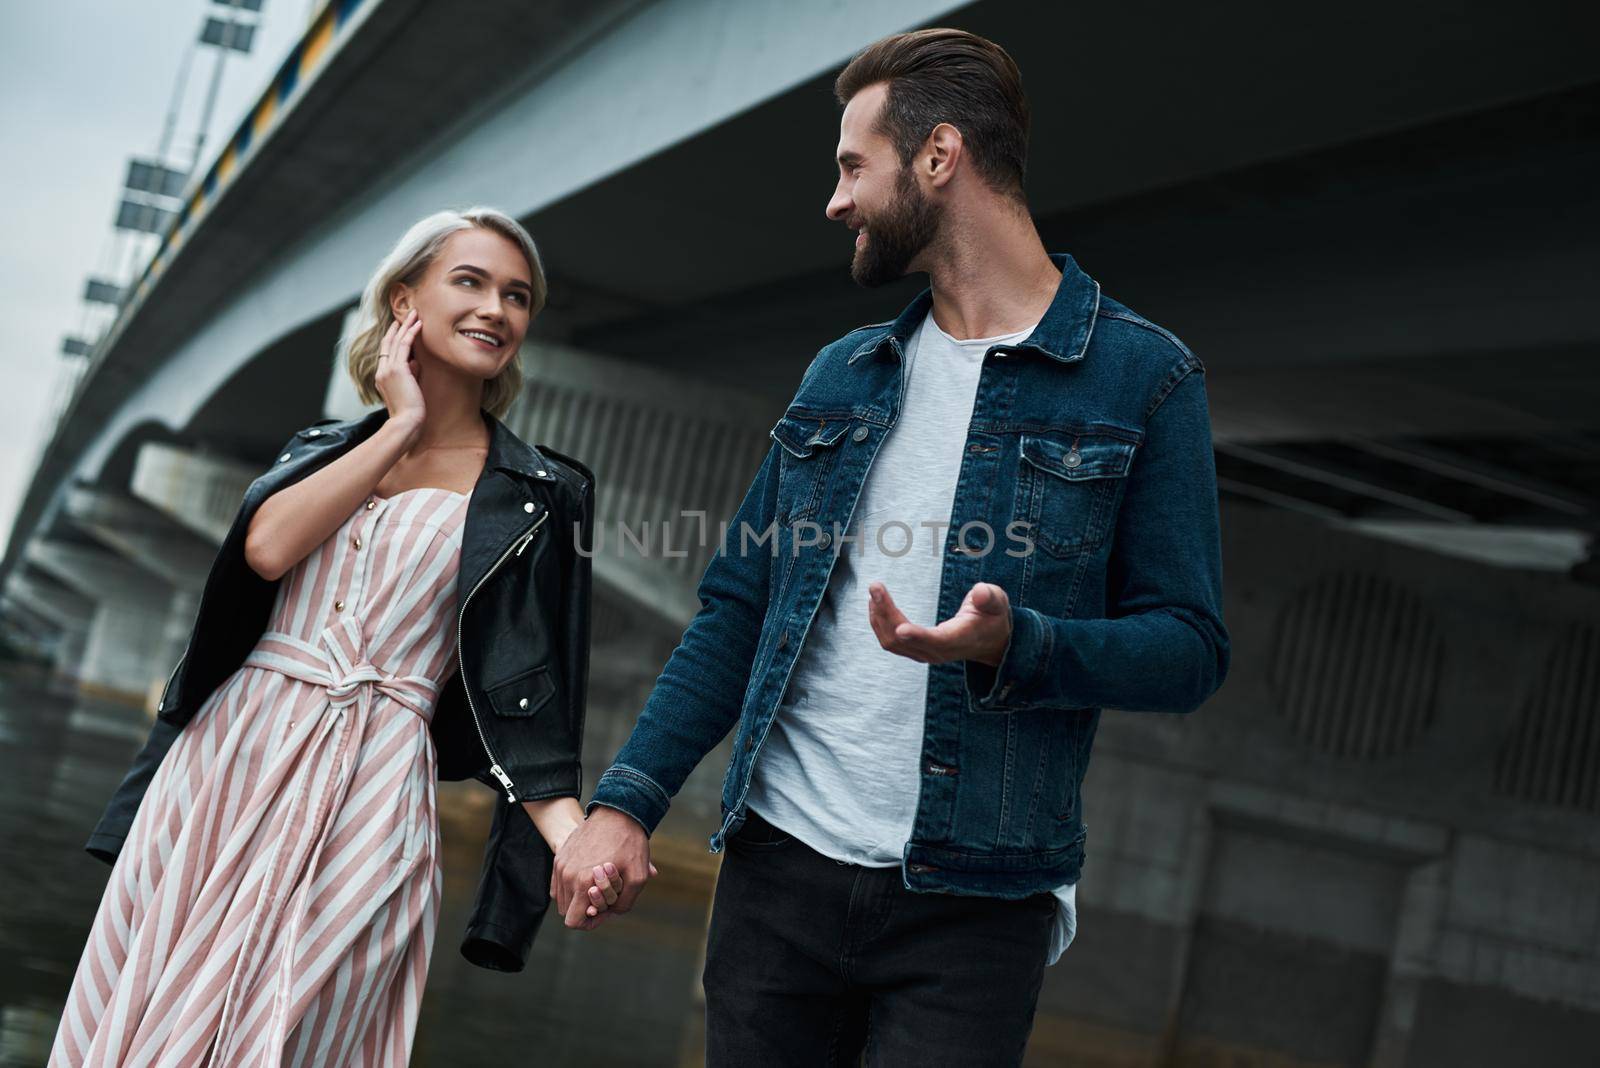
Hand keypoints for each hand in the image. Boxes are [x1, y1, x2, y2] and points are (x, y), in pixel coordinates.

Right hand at [374, 309, 426, 424]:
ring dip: (406, 325)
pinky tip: (419, 324)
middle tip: (408, 314)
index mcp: (382, 377)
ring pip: (396, 341)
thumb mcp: (409, 390)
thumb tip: (416, 362)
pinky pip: (405, 346)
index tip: (400, 327)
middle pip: (389, 343)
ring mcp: (388, 369)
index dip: (393, 338)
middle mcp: (382, 371)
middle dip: (399, 327)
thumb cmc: (410, 412)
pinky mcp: (398, 369)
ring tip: (415, 313)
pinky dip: (411, 333)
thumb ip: (410, 374)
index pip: (386, 352)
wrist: (405, 423)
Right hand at [552, 806, 653, 929]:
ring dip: (578, 896)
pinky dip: (571, 885)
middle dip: (585, 908)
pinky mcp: (560, 856)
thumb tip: (611, 912)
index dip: (589, 922)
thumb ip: (624, 903)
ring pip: (563, 897)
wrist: (618, 811)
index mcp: (583, 883)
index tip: (603, 911)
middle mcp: (567, 875)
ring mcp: (561, 864)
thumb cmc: (629, 843)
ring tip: (598, 882)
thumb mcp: (638, 877)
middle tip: (605, 894)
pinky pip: (559, 883)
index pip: (573, 921)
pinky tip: (589, 875)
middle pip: (568, 910)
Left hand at [867, 580, 1011, 665]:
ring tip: (874, 592)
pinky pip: (890, 641)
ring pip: (892, 642)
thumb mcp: (998, 602)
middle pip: (903, 640)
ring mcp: (925, 654)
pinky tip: (875, 603)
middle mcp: (938, 652)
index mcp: (959, 639)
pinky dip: (880, 623)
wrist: (991, 642)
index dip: (918, 636)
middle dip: (886, 613)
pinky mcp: (916, 651)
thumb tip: (980, 592)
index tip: (901, 628)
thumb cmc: (992, 618)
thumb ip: (989, 597)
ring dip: (878, 617)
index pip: (936, 641)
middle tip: (875, 586)